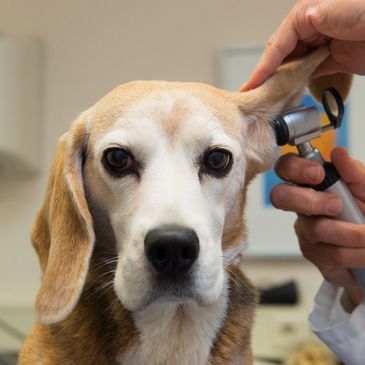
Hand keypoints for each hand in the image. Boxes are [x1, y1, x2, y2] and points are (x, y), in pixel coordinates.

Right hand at [241, 0, 364, 90]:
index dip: (263, 66)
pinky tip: (288, 92)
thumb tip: (303, 22)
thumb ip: (322, 15)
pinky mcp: (332, 59)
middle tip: (256, 96)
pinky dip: (297, 83)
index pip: (278, 43)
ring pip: (292, 65)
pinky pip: (307, 72)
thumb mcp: (347, 9)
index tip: (252, 85)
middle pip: (281, 55)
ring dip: (281, 81)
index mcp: (308, 13)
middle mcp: (311, 28)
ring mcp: (321, 44)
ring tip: (267, 97)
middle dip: (268, 75)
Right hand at [270, 147, 364, 308]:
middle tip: (335, 205)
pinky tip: (363, 251)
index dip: (294, 169)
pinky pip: (328, 253)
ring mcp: (305, 228)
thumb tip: (338, 153)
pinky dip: (353, 252)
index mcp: (311, 182)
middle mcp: (302, 203)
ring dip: (348, 232)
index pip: (287, 168)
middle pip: (280, 196)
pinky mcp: (312, 252)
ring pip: (314, 228)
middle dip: (308, 201)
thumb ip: (354, 173)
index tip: (317, 174)